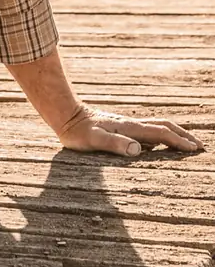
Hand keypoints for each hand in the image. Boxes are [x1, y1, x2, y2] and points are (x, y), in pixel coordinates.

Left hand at [58, 105, 203, 158]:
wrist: (66, 116)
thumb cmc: (77, 132)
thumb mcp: (93, 140)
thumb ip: (114, 144)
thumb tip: (138, 150)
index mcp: (130, 128)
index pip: (161, 133)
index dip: (178, 141)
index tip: (194, 150)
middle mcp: (132, 125)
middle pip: (165, 126)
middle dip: (184, 135)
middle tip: (200, 146)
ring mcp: (128, 125)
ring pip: (158, 127)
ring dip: (176, 134)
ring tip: (188, 143)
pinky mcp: (122, 128)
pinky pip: (149, 131)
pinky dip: (162, 136)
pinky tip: (162, 144)